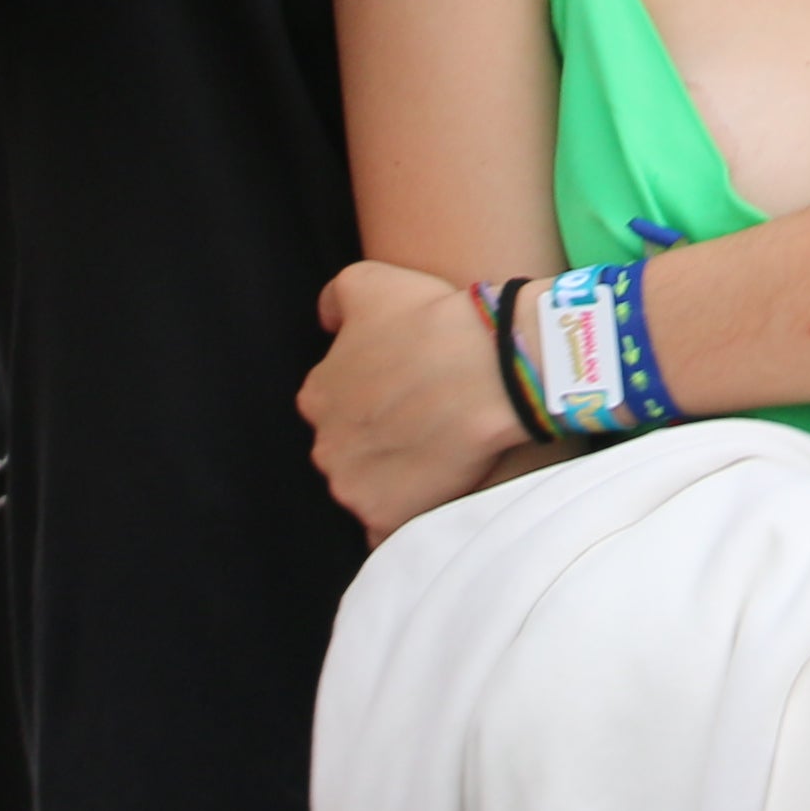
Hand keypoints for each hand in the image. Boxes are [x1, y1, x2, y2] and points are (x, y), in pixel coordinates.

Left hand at [301, 263, 537, 538]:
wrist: (493, 368)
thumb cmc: (432, 321)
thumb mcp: (367, 280)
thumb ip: (333, 301)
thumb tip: (327, 323)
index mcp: (316, 396)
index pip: (331, 405)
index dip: (370, 397)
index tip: (403, 391)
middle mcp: (324, 447)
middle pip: (345, 451)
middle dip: (375, 441)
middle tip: (421, 422)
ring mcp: (353, 488)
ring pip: (363, 490)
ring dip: (390, 479)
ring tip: (433, 455)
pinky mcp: (385, 520)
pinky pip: (386, 529)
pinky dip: (405, 516)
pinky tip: (432, 490)